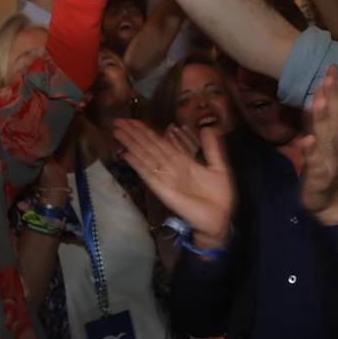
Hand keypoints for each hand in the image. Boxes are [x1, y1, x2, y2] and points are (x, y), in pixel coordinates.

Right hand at [112, 120, 233, 242]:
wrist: (220, 218)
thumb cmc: (220, 196)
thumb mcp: (219, 167)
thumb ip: (212, 148)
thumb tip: (207, 127)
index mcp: (182, 161)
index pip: (161, 142)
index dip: (147, 131)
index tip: (134, 120)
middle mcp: (170, 167)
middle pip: (149, 146)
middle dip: (134, 133)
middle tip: (118, 120)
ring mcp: (165, 177)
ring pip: (145, 156)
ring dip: (131, 143)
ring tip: (117, 130)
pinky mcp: (162, 189)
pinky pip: (148, 173)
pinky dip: (137, 163)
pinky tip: (126, 154)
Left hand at [299, 66, 337, 223]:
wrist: (330, 204)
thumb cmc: (323, 170)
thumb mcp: (321, 142)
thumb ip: (320, 122)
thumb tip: (317, 96)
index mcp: (334, 136)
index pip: (337, 108)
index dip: (336, 89)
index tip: (333, 67)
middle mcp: (334, 145)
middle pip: (334, 117)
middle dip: (332, 95)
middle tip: (329, 74)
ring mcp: (327, 160)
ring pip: (326, 136)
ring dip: (323, 117)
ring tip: (319, 98)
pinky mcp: (318, 176)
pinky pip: (315, 163)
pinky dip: (311, 151)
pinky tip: (307, 140)